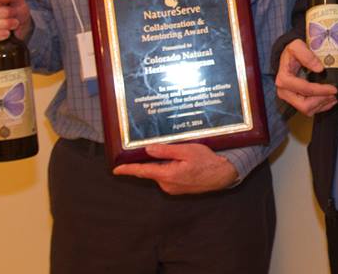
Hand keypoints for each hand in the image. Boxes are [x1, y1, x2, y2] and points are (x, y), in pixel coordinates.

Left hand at [112, 143, 238, 193]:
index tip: (115, 170)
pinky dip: (171, 168)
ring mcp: (172, 188)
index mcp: (167, 174)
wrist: (222, 175)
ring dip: (165, 163)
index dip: (128, 169)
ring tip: (181, 154)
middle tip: (163, 148)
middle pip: (152, 170)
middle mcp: (167, 184)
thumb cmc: (207, 161)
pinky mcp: (178, 188)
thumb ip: (166, 151)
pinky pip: (168, 176)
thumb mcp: (187, 150)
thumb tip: (148, 150)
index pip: (142, 171)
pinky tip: (184, 161)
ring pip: (161, 173)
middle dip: (154, 160)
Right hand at [274, 38, 337, 115]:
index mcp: (284, 79)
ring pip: (307, 110)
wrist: (288, 56)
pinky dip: (319, 107)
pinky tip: (328, 100)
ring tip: (333, 98)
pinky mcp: (294, 101)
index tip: (334, 88)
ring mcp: (288, 98)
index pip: (305, 89)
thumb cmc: (292, 52)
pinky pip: (308, 110)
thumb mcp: (297, 46)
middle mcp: (284, 91)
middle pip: (304, 105)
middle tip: (334, 95)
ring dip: (322, 105)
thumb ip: (307, 55)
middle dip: (321, 101)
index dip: (321, 91)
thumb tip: (319, 69)